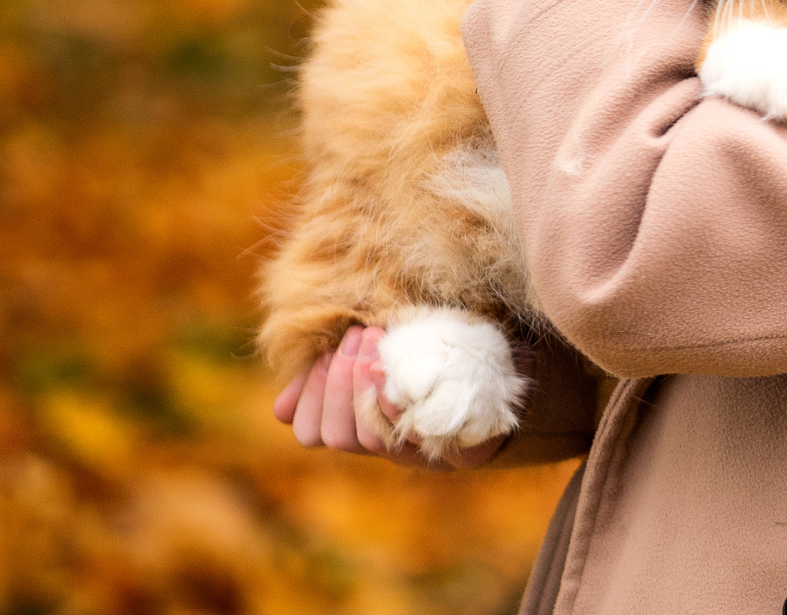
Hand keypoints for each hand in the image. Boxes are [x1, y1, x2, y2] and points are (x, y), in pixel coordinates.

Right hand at [271, 325, 503, 469]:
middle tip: (359, 336)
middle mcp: (392, 446)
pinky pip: (426, 444)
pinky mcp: (467, 449)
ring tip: (379, 340)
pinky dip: (405, 407)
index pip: (315, 433)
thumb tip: (279, 411)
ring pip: (374, 441)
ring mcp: (427, 451)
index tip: (332, 347)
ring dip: (368, 385)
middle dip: (340, 383)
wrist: (507, 361)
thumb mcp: (378, 352)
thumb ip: (330, 376)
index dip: (314, 394)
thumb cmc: (437, 348)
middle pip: (340, 438)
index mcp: (366, 426)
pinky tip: (399, 374)